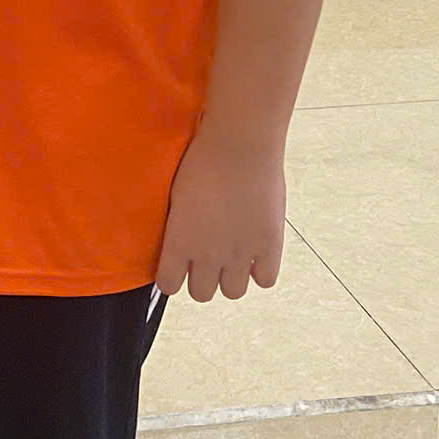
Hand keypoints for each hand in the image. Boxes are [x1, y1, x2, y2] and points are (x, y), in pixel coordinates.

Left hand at [154, 127, 286, 303]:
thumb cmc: (201, 160)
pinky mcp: (269, 246)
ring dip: (231, 276)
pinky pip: (265, 279)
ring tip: (233, 254)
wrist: (239, 145)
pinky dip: (261, 270)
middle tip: (207, 258)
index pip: (169, 285)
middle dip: (202, 278)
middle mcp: (208, 255)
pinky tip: (256, 251)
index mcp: (179, 242)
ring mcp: (241, 254)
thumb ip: (177, 227)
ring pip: (233, 292)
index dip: (172, 277)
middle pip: (201, 293)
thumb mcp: (175, 195)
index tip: (177, 266)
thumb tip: (178, 241)